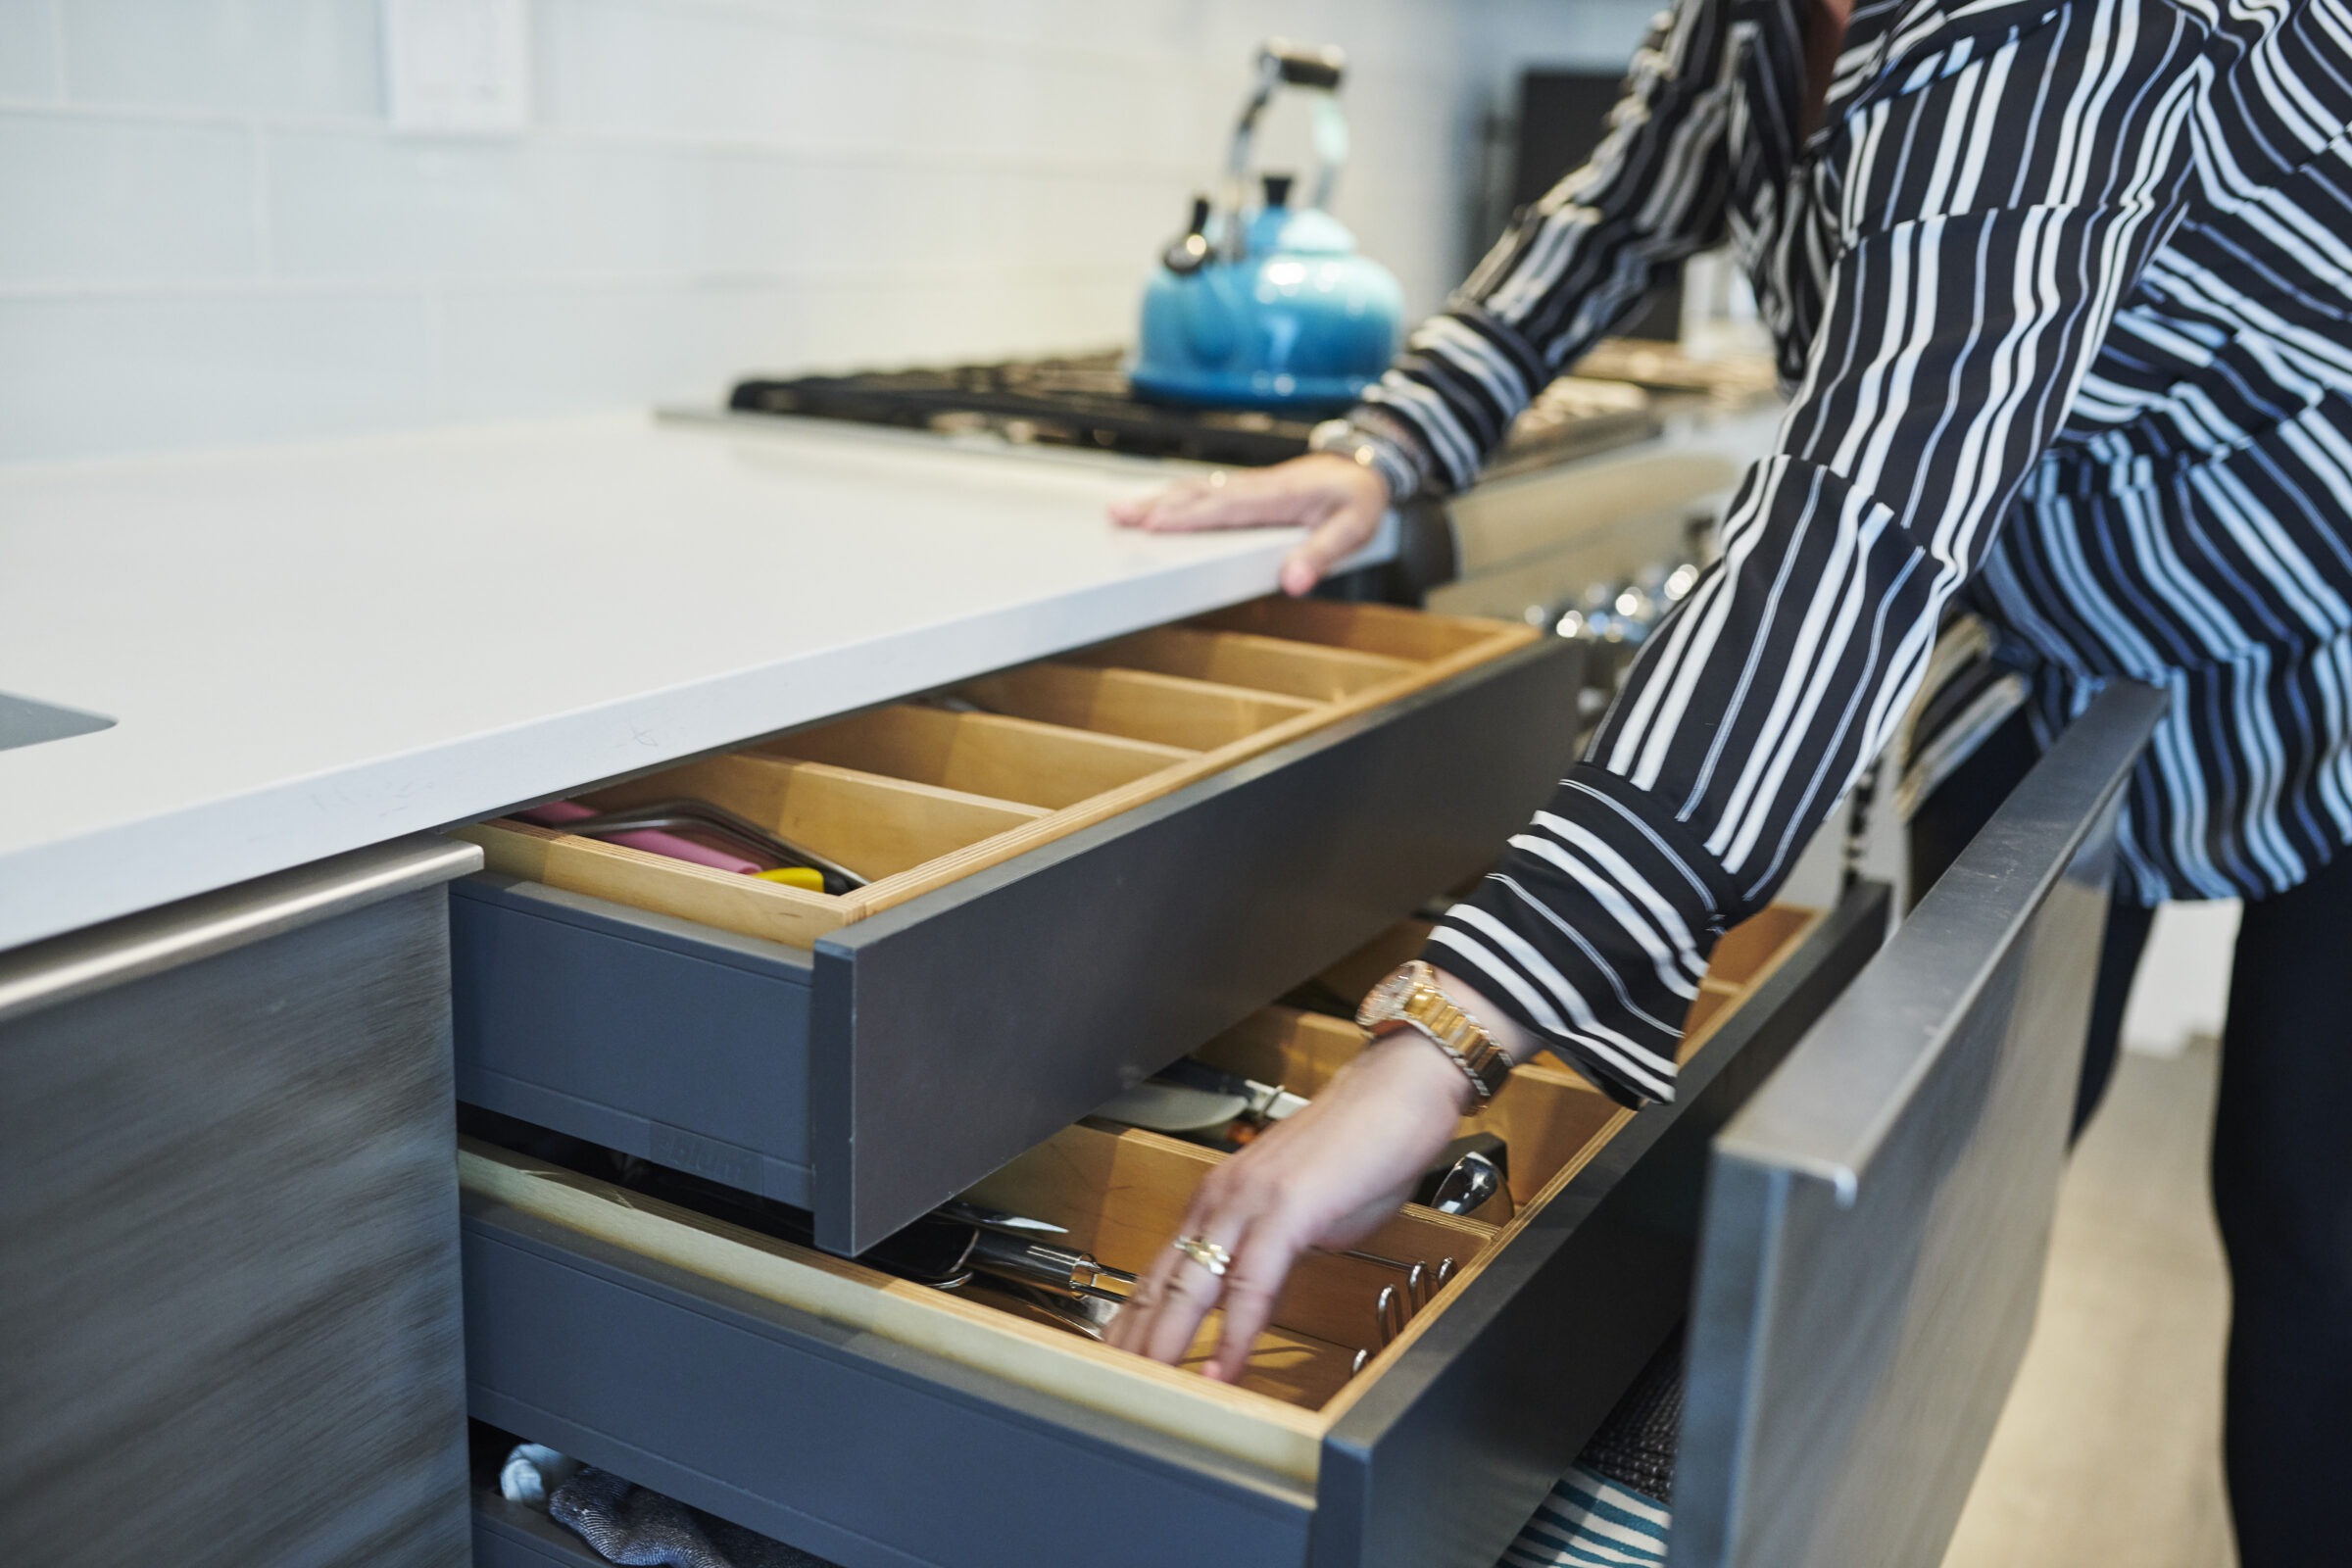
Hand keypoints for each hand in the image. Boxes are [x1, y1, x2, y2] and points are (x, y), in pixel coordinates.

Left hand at [1104, 1029, 1473, 1381]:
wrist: (1401, 1090)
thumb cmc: (1363, 1146)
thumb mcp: (1306, 1216)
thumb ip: (1275, 1256)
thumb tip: (1262, 1295)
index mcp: (1221, 1199)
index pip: (1162, 1271)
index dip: (1138, 1320)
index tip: (1121, 1357)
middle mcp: (1222, 1199)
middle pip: (1162, 1283)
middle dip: (1137, 1341)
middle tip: (1116, 1386)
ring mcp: (1249, 1203)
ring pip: (1193, 1286)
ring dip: (1170, 1344)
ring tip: (1154, 1390)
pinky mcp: (1286, 1211)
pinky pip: (1251, 1285)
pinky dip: (1235, 1334)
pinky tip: (1225, 1368)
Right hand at [1107, 453, 1389, 596]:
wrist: (1367, 464)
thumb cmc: (1359, 497)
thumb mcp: (1354, 529)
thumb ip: (1323, 555)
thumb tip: (1293, 581)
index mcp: (1279, 496)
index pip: (1226, 507)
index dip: (1189, 516)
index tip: (1154, 524)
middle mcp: (1256, 487)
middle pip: (1198, 495)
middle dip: (1156, 505)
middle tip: (1116, 515)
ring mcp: (1248, 487)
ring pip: (1196, 491)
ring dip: (1157, 499)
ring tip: (1119, 510)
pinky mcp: (1246, 491)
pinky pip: (1204, 492)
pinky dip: (1174, 497)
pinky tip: (1154, 505)